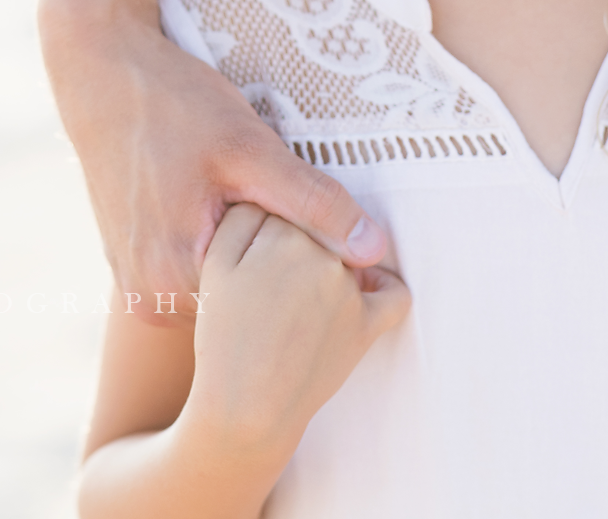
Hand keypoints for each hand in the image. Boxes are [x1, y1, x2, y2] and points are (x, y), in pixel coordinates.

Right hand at [46, 13, 389, 326]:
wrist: (102, 72)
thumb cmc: (173, 104)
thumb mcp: (251, 148)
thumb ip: (312, 203)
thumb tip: (374, 250)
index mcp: (175, 280)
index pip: (271, 295)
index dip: (302, 258)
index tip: (300, 208)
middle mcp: (150, 298)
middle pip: (245, 294)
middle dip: (272, 255)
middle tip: (263, 188)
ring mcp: (138, 284)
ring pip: (224, 283)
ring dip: (245, 249)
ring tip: (236, 187)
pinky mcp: (134, 266)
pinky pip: (197, 270)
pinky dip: (217, 242)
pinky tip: (213, 194)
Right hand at [185, 203, 411, 451]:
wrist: (245, 407)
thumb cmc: (222, 336)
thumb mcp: (214, 265)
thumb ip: (244, 217)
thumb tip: (267, 200)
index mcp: (284, 235)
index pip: (280, 208)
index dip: (263, 228)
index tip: (249, 251)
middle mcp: (325, 257)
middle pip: (314, 232)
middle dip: (295, 245)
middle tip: (266, 280)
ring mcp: (351, 293)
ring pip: (345, 256)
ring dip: (329, 264)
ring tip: (293, 296)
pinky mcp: (367, 327)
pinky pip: (393, 295)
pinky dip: (383, 288)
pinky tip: (366, 286)